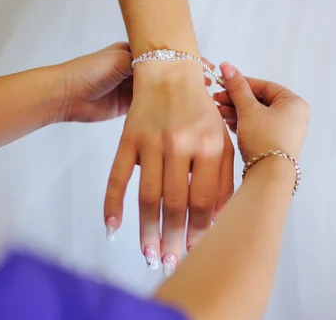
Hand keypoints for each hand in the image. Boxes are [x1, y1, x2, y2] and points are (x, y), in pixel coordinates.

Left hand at [58, 43, 213, 122]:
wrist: (65, 95)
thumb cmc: (89, 72)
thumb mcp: (120, 61)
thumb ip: (145, 64)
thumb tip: (175, 66)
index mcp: (135, 53)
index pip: (167, 56)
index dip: (185, 62)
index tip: (205, 66)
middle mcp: (137, 71)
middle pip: (167, 76)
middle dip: (186, 81)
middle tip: (208, 85)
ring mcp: (135, 91)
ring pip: (162, 94)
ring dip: (178, 98)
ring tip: (200, 101)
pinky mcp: (131, 109)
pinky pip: (152, 111)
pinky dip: (166, 113)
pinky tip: (183, 116)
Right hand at [104, 61, 234, 274]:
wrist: (169, 72)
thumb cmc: (201, 110)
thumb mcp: (221, 137)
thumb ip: (223, 177)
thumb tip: (218, 220)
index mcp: (211, 145)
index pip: (205, 199)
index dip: (200, 230)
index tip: (197, 253)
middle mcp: (181, 144)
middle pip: (176, 203)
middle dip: (174, 239)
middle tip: (170, 263)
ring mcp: (152, 141)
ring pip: (147, 196)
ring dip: (146, 230)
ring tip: (148, 255)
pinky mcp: (128, 138)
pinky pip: (117, 176)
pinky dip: (112, 203)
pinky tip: (112, 227)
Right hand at [213, 63, 309, 164]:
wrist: (269, 176)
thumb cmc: (264, 140)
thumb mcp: (248, 110)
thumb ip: (237, 87)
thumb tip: (227, 67)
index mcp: (294, 103)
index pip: (264, 86)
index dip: (241, 83)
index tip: (223, 82)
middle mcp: (294, 116)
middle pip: (260, 100)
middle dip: (236, 99)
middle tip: (217, 98)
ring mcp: (286, 131)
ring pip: (257, 115)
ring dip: (237, 111)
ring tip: (219, 112)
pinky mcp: (276, 144)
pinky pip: (258, 127)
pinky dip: (244, 124)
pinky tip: (228, 123)